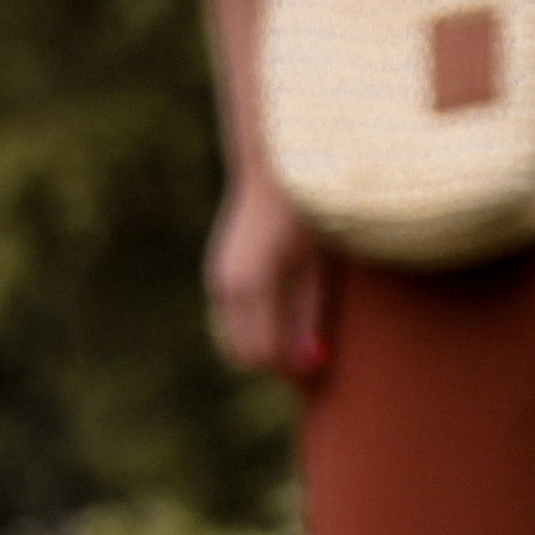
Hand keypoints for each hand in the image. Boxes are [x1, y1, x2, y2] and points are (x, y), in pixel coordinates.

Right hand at [205, 167, 329, 379]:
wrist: (272, 167)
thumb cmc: (306, 213)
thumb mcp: (316, 267)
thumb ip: (310, 315)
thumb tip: (311, 361)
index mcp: (254, 285)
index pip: (264, 353)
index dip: (291, 368)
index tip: (317, 361)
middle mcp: (227, 286)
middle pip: (243, 355)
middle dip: (273, 363)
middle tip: (304, 355)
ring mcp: (217, 281)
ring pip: (231, 343)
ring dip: (259, 349)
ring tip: (292, 335)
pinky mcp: (217, 277)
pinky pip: (228, 325)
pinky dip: (250, 332)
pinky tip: (277, 317)